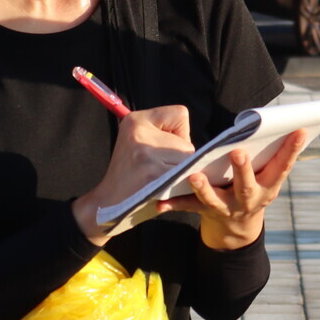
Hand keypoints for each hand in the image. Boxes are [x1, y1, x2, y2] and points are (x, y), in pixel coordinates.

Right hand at [73, 105, 196, 244]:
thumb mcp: (140, 142)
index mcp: (135, 120)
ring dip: (182, 173)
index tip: (161, 148)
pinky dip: (182, 185)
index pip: (180, 114)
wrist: (108, 205)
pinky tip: (164, 190)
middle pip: (187, 143)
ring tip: (160, 180)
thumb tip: (211, 144)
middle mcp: (140, 132)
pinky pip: (185, 176)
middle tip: (158, 170)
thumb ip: (166, 134)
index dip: (178, 134)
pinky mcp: (154, 174)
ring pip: (188, 161)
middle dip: (180, 158)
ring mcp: (147, 153)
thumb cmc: (132, 174)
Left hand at [158, 129, 307, 250]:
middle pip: (247, 186)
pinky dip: (174, 204)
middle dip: (243, 170)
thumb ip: (273, 157)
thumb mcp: (268, 178)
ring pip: (215, 199)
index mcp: (268, 187)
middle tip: (238, 152)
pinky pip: (188, 207)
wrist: (238, 231)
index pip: (283, 167)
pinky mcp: (205, 213)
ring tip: (195, 176)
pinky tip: (160, 202)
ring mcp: (227, 209)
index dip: (293, 149)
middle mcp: (249, 200)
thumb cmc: (254, 189)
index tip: (300, 130)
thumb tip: (289, 125)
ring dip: (205, 188)